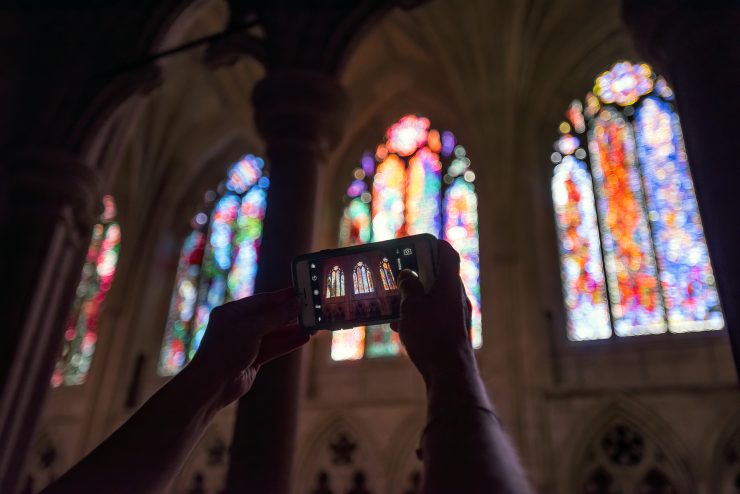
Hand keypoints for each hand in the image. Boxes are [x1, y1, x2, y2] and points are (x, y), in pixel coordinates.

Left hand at [188, 288, 308, 407]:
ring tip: (314, 325)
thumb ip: (276, 316)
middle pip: (269, 317)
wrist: (212, 385)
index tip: (301, 292)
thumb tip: (297, 302)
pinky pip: (274, 348)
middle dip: (290, 314)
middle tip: (311, 308)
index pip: (262, 301)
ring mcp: (246, 344)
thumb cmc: (226, 350)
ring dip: (293, 330)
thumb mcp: (252, 328)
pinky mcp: (252, 360)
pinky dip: (288, 343)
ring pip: (274, 334)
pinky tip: (304, 338)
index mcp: (232, 312)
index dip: (282, 297)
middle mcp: (238, 326)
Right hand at [391, 240, 474, 384]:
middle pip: (439, 277)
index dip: (434, 245)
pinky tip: (399, 326)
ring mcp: (456, 316)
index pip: (447, 254)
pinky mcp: (452, 333)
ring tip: (394, 299)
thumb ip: (408, 286)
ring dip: (415, 297)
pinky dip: (418, 316)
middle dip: (418, 274)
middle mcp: (457, 298)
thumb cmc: (431, 334)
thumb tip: (407, 275)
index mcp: (450, 284)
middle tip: (400, 270)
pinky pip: (433, 317)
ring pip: (434, 299)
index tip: (420, 243)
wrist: (448, 372)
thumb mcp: (411, 305)